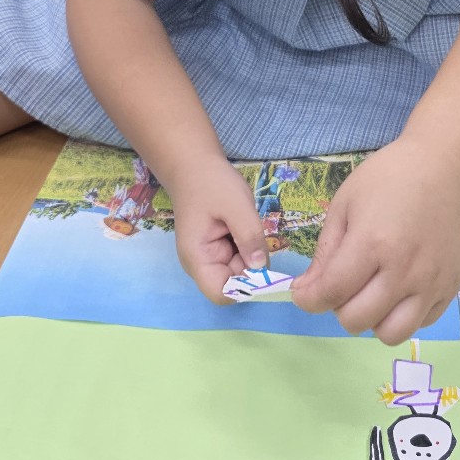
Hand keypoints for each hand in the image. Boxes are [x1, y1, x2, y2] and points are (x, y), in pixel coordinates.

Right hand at [171, 162, 267, 303]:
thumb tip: (261, 269)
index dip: (246, 288)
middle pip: (234, 283)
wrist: (194, 164)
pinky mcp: (219, 249)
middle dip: (252, 267)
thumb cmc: (211, 183)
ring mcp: (210, 257)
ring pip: (240, 270)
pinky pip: (240, 257)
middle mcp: (202, 264)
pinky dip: (249, 246)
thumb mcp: (236, 206)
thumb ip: (250, 237)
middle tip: (259, 238)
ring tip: (248, 226)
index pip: (222, 294)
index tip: (264, 268)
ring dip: (252, 254)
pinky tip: (245, 225)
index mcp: (198, 259)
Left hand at [291, 139, 459, 343]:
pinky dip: (402, 314)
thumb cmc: (385, 180)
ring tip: (371, 293)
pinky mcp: (451, 286)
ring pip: (392, 334)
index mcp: (372, 243)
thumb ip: (325, 254)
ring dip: (373, 319)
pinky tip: (398, 288)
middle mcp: (404, 269)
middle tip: (343, 284)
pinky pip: (421, 323)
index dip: (309, 299)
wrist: (439, 169)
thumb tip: (306, 293)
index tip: (305, 293)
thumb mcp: (344, 207)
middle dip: (339, 307)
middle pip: (358, 320)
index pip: (332, 293)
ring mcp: (432, 282)